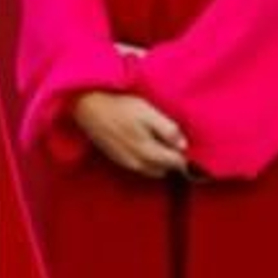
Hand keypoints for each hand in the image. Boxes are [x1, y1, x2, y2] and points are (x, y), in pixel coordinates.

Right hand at [72, 91, 187, 177]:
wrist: (89, 108)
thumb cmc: (121, 107)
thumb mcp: (148, 113)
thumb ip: (168, 130)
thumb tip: (183, 145)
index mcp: (149, 152)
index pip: (177, 163)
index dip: (186, 156)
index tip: (188, 144)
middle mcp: (138, 163)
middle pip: (166, 170)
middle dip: (173, 159)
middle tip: (174, 140)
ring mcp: (127, 164)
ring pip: (153, 170)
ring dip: (160, 161)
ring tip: (159, 141)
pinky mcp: (118, 160)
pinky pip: (140, 167)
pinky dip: (147, 160)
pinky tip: (143, 142)